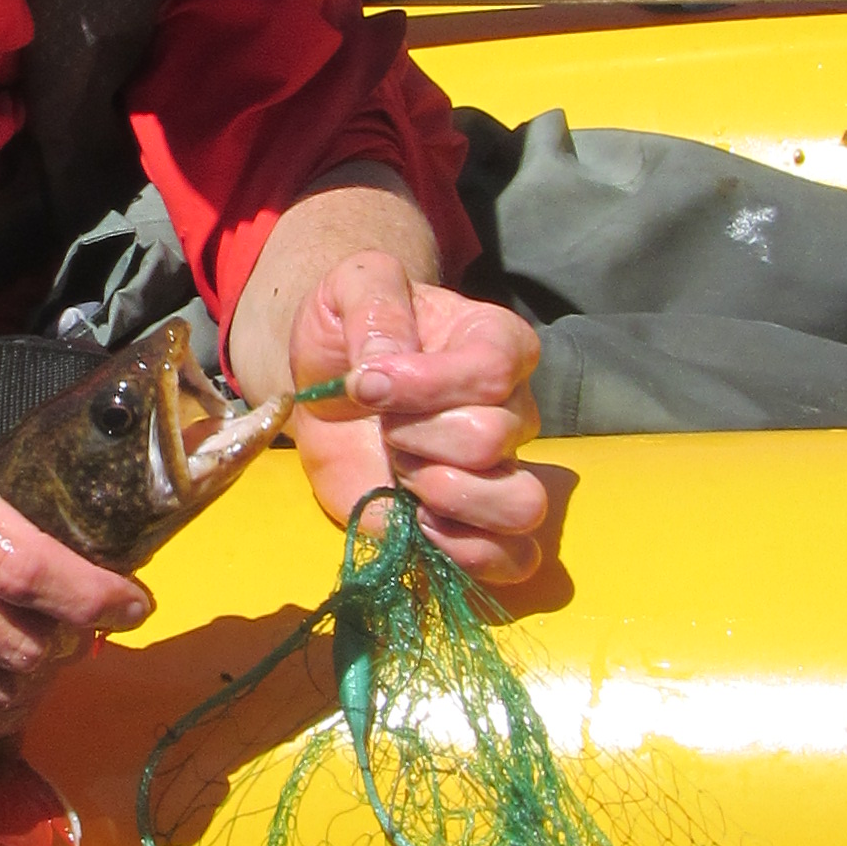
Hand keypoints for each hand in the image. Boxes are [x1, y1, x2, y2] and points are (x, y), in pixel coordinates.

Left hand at [283, 253, 549, 582]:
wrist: (325, 383)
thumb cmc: (351, 330)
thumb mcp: (353, 285)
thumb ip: (375, 306)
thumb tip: (384, 366)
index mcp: (497, 342)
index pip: (491, 371)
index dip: (424, 384)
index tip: (366, 382)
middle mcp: (513, 408)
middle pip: (492, 438)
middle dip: (416, 438)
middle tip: (382, 429)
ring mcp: (498, 471)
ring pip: (521, 504)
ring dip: (445, 496)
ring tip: (403, 476)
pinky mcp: (471, 524)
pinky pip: (511, 560)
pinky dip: (466, 553)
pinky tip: (418, 523)